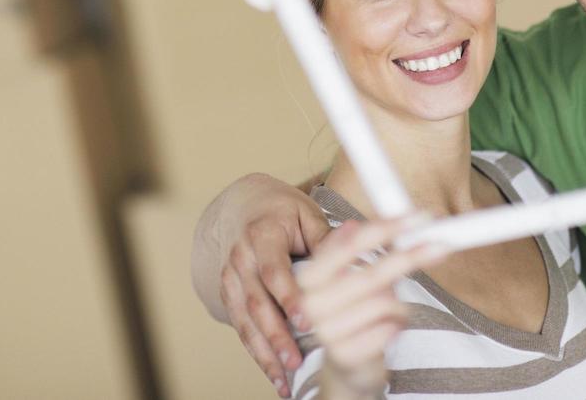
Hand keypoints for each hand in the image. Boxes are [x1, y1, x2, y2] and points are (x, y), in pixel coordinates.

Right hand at [212, 174, 334, 396]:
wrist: (245, 207)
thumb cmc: (284, 212)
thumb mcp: (307, 215)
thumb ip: (326, 239)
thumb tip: (356, 253)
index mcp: (262, 235)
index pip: (274, 269)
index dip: (287, 296)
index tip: (306, 320)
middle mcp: (241, 257)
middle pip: (256, 301)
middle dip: (275, 335)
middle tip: (294, 360)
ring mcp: (231, 277)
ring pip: (244, 320)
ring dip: (264, 351)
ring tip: (283, 378)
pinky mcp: (229, 294)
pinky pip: (241, 327)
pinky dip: (256, 352)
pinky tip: (273, 375)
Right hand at [298, 218, 449, 398]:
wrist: (345, 364)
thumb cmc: (351, 312)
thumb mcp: (348, 275)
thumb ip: (352, 249)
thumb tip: (353, 224)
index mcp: (309, 277)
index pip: (350, 244)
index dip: (385, 228)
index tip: (416, 219)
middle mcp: (311, 303)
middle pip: (372, 273)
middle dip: (409, 257)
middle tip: (440, 245)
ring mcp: (326, 332)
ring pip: (385, 303)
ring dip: (399, 303)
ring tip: (392, 308)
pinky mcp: (345, 355)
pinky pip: (390, 329)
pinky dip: (398, 324)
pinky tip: (389, 328)